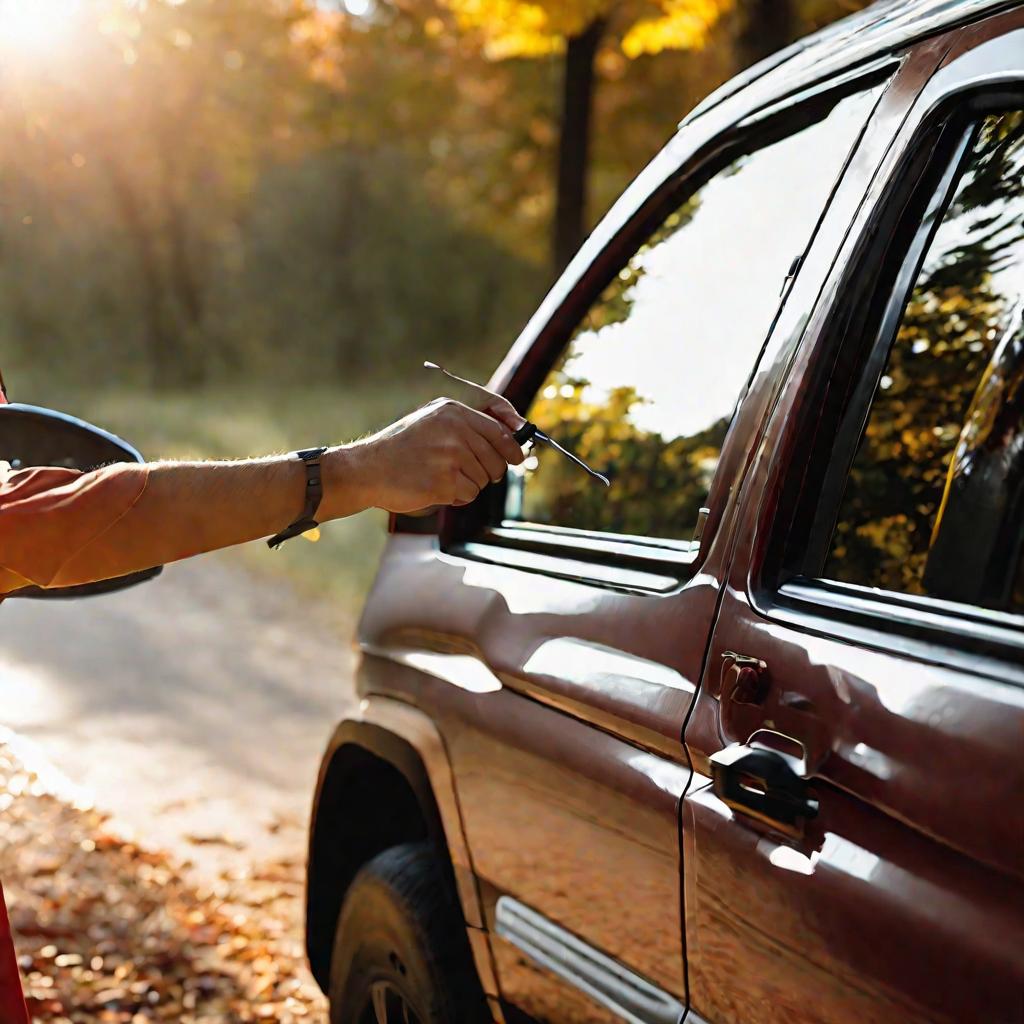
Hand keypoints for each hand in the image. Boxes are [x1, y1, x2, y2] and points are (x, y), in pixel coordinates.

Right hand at [338, 397, 526, 513]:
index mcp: (453, 411)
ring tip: (440, 476)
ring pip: (484, 479)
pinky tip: (435, 488)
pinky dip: (456, 497)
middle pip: (497, 459)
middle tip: (466, 473)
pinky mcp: (445, 481)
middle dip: (489, 471)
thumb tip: (511, 439)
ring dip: (468, 484)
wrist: (367, 469)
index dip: (513, 446)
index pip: (499, 430)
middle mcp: (455, 429)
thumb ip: (467, 426)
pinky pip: (469, 495)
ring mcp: (450, 455)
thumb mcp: (432, 421)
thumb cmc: (401, 449)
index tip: (518, 457)